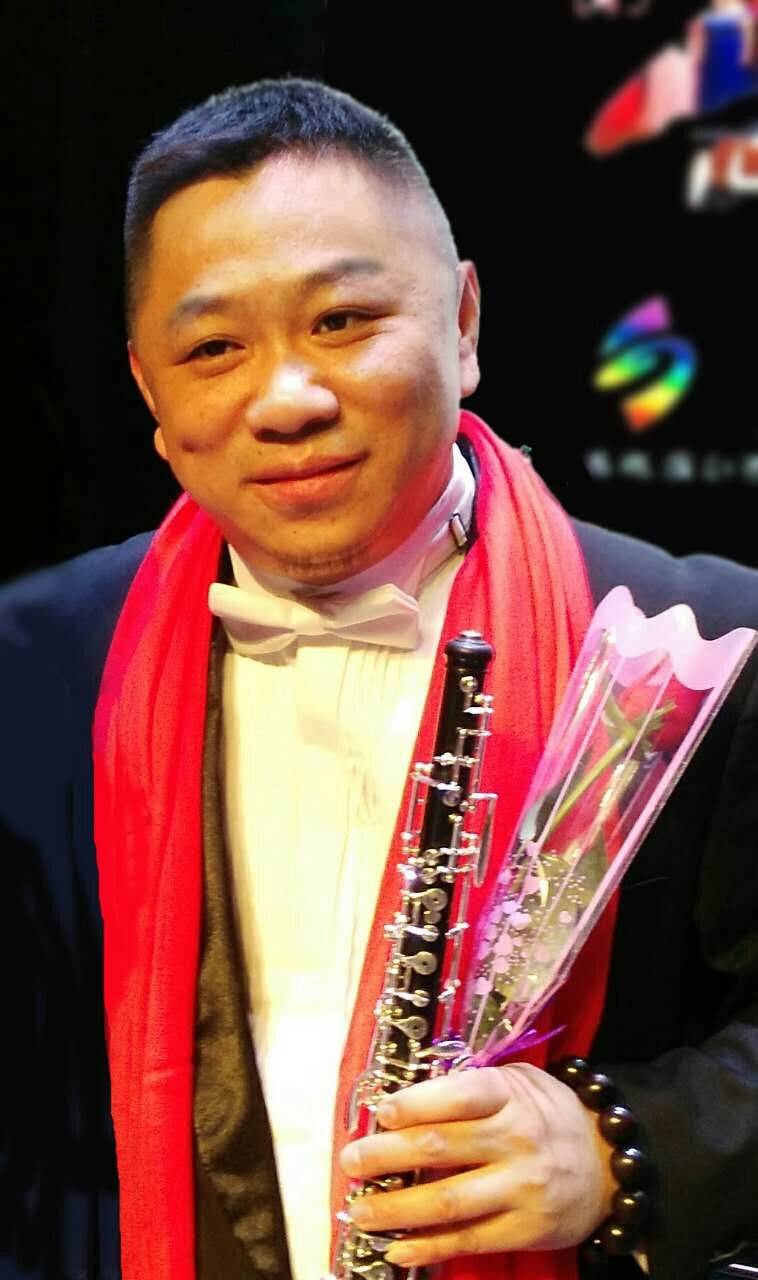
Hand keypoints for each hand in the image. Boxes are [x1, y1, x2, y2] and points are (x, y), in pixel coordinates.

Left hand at [339, 1062, 616, 1267]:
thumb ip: (470, 1089)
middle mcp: (517, 1139)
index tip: (381, 1112)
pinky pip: (468, 1240)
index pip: (460, 1095)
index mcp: (511, 1096)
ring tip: (360, 1210)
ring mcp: (522, 1188)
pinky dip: (427, 1247)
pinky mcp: (525, 1229)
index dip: (416, 1102)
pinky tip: (396, 1248)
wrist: (609, 1162)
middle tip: (351, 1160)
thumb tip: (405, 1104)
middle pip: (442, 1147)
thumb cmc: (547, 1114)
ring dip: (396, 1208)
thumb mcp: (518, 1082)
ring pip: (447, 1201)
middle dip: (387, 1155)